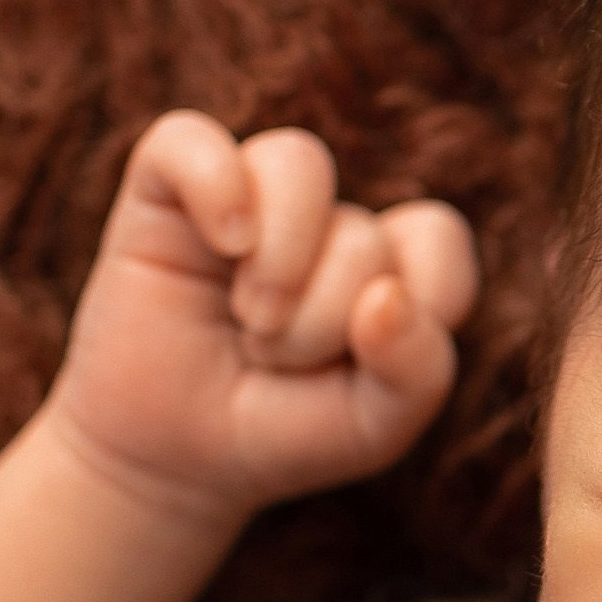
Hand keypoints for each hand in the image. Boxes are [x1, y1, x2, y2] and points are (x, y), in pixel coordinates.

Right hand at [50, 112, 480, 523]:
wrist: (173, 461)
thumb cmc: (284, 434)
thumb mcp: (372, 427)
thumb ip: (415, 372)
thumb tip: (386, 296)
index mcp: (386, 262)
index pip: (437, 237)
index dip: (417, 303)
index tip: (369, 365)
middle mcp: (322, 220)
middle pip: (360, 232)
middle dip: (321, 323)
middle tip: (276, 364)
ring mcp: (246, 197)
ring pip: (297, 162)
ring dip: (281, 263)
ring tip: (250, 321)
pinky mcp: (164, 190)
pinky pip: (190, 140)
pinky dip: (213, 184)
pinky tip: (222, 244)